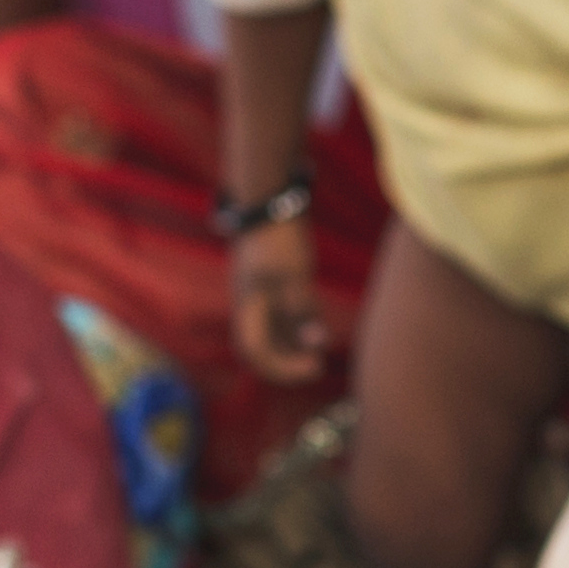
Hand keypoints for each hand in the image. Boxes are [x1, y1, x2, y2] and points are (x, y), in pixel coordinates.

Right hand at [229, 213, 330, 385]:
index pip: (255, 351)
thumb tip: (317, 343)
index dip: (280, 368)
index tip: (312, 368)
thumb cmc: (279, 237)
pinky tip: (317, 325)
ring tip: (320, 349)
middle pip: (262, 346)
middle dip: (288, 362)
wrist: (270, 199)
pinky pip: (281, 315)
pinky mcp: (271, 282)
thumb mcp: (293, 276)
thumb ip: (302, 310)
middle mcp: (250, 304)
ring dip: (294, 346)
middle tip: (318, 366)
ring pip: (273, 332)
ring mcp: (259, 293)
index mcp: (248, 305)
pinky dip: (298, 326)